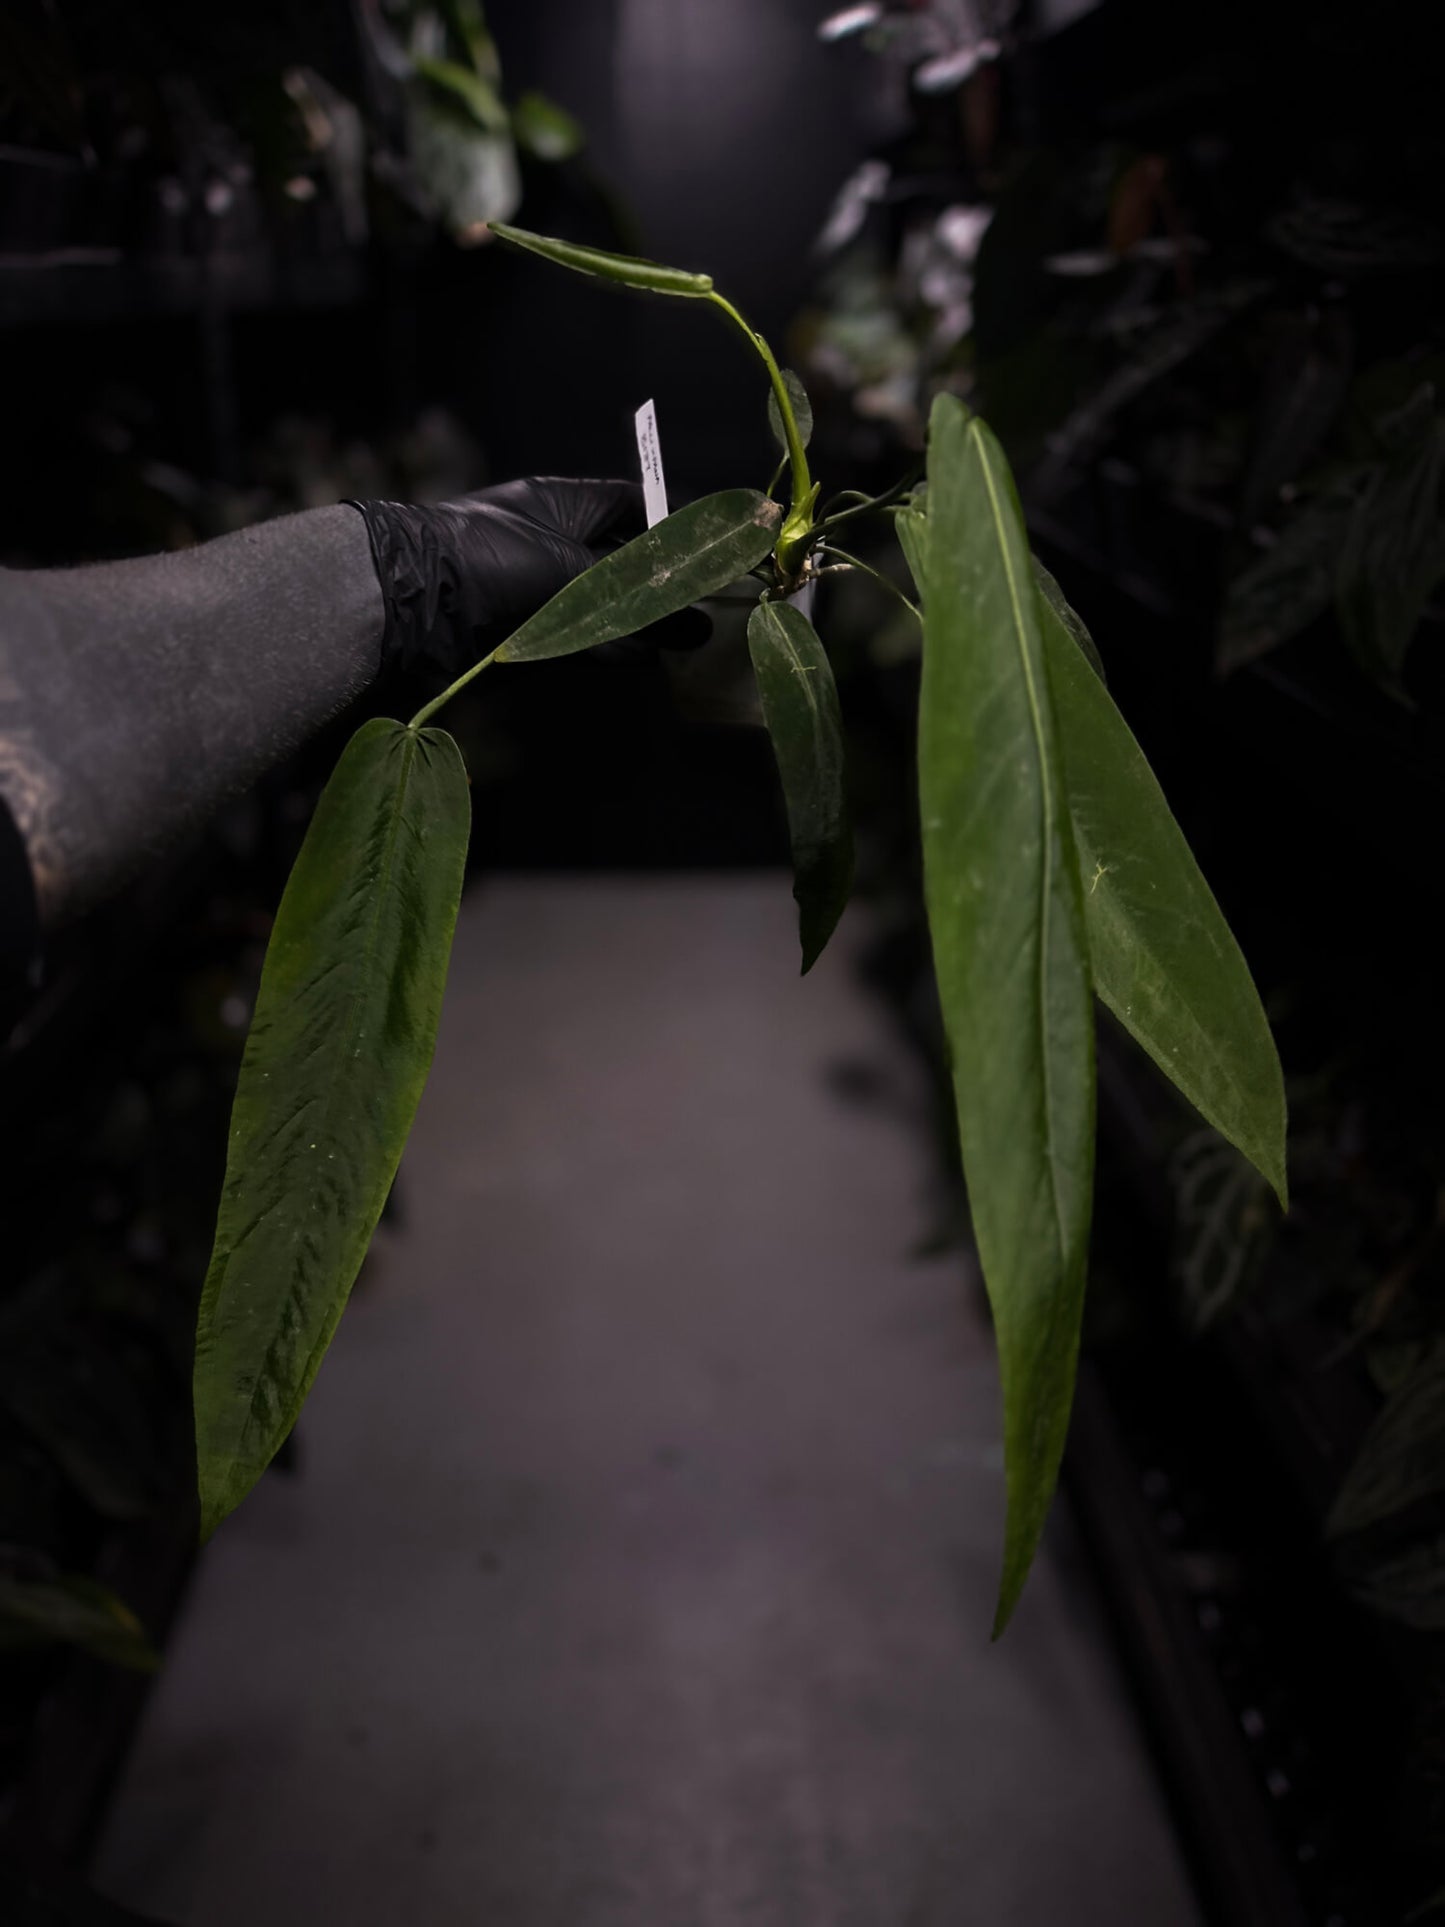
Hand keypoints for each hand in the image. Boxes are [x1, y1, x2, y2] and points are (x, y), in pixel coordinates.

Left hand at [348, 477, 707, 676]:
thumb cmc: (491, 557)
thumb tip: (696, 622)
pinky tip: (650, 657)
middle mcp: (558, 539)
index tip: (715, 550)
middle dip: (666, 584)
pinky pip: (584, 636)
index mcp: (566, 503)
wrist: (415, 599)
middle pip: (627, 560)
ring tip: (689, 640)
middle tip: (710, 605)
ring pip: (609, 603)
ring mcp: (542, 585)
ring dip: (645, 622)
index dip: (676, 525)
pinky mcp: (530, 628)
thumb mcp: (573, 570)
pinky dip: (615, 646)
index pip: (636, 504)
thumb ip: (636, 599)